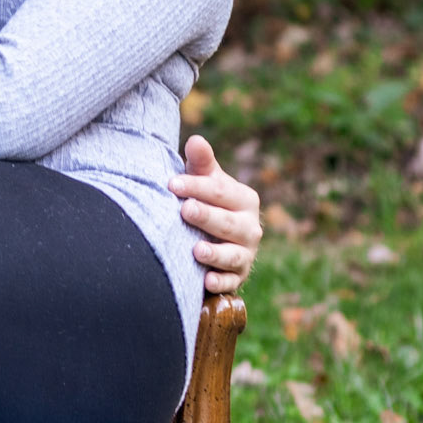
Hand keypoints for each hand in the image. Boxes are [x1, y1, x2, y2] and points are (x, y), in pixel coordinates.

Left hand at [169, 133, 262, 292]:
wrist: (214, 239)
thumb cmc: (207, 202)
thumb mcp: (205, 182)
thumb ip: (201, 163)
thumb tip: (195, 140)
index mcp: (244, 200)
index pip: (220, 191)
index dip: (196, 186)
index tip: (171, 183)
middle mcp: (250, 228)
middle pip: (227, 223)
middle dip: (206, 216)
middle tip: (185, 210)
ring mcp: (245, 254)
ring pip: (232, 255)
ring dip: (215, 254)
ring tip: (196, 250)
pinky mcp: (237, 277)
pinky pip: (230, 282)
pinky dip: (220, 283)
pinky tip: (206, 282)